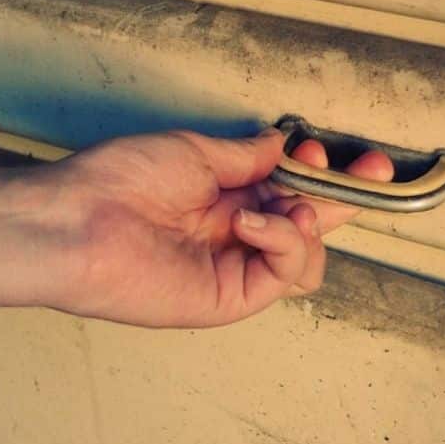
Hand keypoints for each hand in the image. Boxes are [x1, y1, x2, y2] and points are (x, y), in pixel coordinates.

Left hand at [33, 128, 392, 326]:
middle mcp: (231, 232)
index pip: (288, 188)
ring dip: (309, 221)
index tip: (344, 154)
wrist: (78, 222)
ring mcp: (233, 267)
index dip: (322, 172)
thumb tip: (282, 146)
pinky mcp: (229, 297)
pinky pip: (283, 273)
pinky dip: (284, 241)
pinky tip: (253, 222)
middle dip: (342, 196)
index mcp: (221, 194)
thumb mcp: (194, 152)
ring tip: (284, 202)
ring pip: (306, 254)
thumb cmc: (118, 180)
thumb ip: (245, 156)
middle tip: (366, 172)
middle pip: (308, 222)